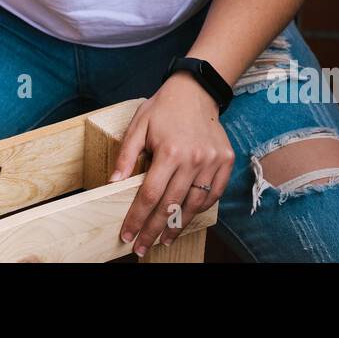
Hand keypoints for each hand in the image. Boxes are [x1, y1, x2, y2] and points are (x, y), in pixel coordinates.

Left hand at [108, 73, 234, 255]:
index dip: (137, 218)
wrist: (196, 90)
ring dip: (178, 226)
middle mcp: (194, 159)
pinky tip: (187, 218)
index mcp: (170, 152)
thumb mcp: (138, 126)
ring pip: (194, 204)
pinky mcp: (225, 161)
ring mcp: (212, 161)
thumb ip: (126, 156)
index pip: (149, 195)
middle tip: (142, 247)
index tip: (128, 234)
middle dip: (154, 230)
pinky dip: (200, 209)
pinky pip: (213, 194)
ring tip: (164, 240)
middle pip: (171, 205)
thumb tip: (113, 183)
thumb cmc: (163, 108)